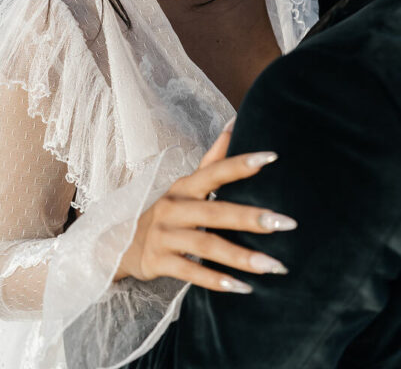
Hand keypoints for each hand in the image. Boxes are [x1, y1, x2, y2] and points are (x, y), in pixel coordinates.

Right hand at [113, 122, 296, 293]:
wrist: (122, 243)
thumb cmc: (168, 211)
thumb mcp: (186, 185)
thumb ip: (213, 159)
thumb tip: (236, 123)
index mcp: (184, 187)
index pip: (215, 171)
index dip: (241, 164)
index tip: (272, 158)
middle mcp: (173, 208)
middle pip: (215, 212)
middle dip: (250, 218)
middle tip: (286, 223)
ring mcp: (165, 235)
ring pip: (206, 245)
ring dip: (241, 256)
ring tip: (274, 265)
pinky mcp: (159, 261)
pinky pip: (191, 272)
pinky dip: (216, 281)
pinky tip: (244, 287)